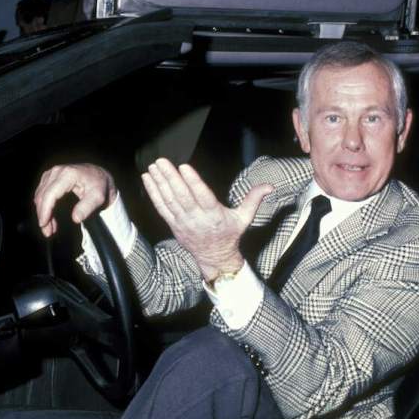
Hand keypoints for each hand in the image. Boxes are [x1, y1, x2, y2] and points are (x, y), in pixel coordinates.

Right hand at [34, 163, 116, 236]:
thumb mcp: (99, 197)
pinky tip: (50, 218)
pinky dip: (44, 207)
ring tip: (50, 228)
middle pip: (42, 196)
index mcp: (68, 174)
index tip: (43, 224)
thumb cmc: (100, 185)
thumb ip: (87, 207)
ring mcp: (52, 173)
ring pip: (40, 196)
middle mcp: (57, 171)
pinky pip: (42, 194)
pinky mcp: (50, 177)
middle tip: (48, 232)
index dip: (45, 210)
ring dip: (43, 213)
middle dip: (43, 215)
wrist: (101, 176)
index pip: (50, 194)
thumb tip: (75, 219)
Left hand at [141, 158, 272, 282]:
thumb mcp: (245, 218)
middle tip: (162, 162)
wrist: (214, 257)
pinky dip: (153, 193)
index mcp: (214, 215)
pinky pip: (161, 207)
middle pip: (181, 196)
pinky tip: (148, 179)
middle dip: (170, 178)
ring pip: (169, 200)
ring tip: (153, 167)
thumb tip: (269, 186)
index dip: (192, 181)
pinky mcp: (173, 223)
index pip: (202, 196)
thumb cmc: (230, 233)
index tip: (184, 167)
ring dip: (160, 182)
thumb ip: (254, 199)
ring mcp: (182, 221)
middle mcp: (196, 218)